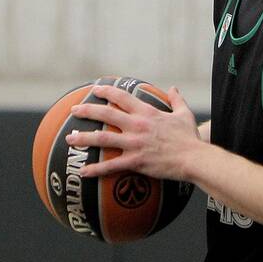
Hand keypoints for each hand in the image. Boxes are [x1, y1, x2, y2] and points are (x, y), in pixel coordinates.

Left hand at [66, 85, 200, 180]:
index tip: (95, 89)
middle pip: (106, 113)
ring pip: (103, 138)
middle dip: (87, 110)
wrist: (194, 158)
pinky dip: (95, 169)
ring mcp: (134, 144)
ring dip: (84, 138)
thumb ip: (176, 100)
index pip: (122, 96)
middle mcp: (137, 125)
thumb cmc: (190, 138)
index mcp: (147, 112)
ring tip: (69, 139)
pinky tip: (82, 172)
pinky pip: (111, 166)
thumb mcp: (184, 114)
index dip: (106, 91)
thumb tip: (173, 89)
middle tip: (73, 110)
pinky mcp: (135, 161)